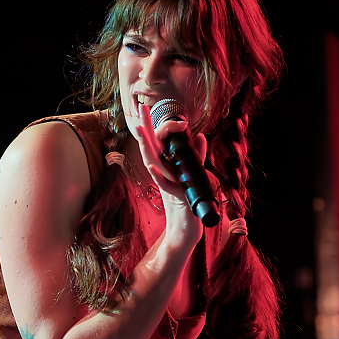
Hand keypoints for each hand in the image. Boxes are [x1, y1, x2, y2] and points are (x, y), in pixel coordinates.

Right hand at [132, 103, 206, 234]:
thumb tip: (199, 136)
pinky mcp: (174, 196)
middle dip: (145, 128)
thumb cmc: (186, 202)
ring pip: (153, 162)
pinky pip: (164, 184)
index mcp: (166, 166)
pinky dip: (158, 175)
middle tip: (139, 109)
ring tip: (140, 129)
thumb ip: (195, 156)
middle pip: (151, 147)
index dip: (153, 126)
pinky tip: (152, 165)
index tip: (147, 109)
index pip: (157, 143)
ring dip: (146, 146)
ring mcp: (166, 184)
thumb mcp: (191, 175)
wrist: (185, 229)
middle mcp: (163, 173)